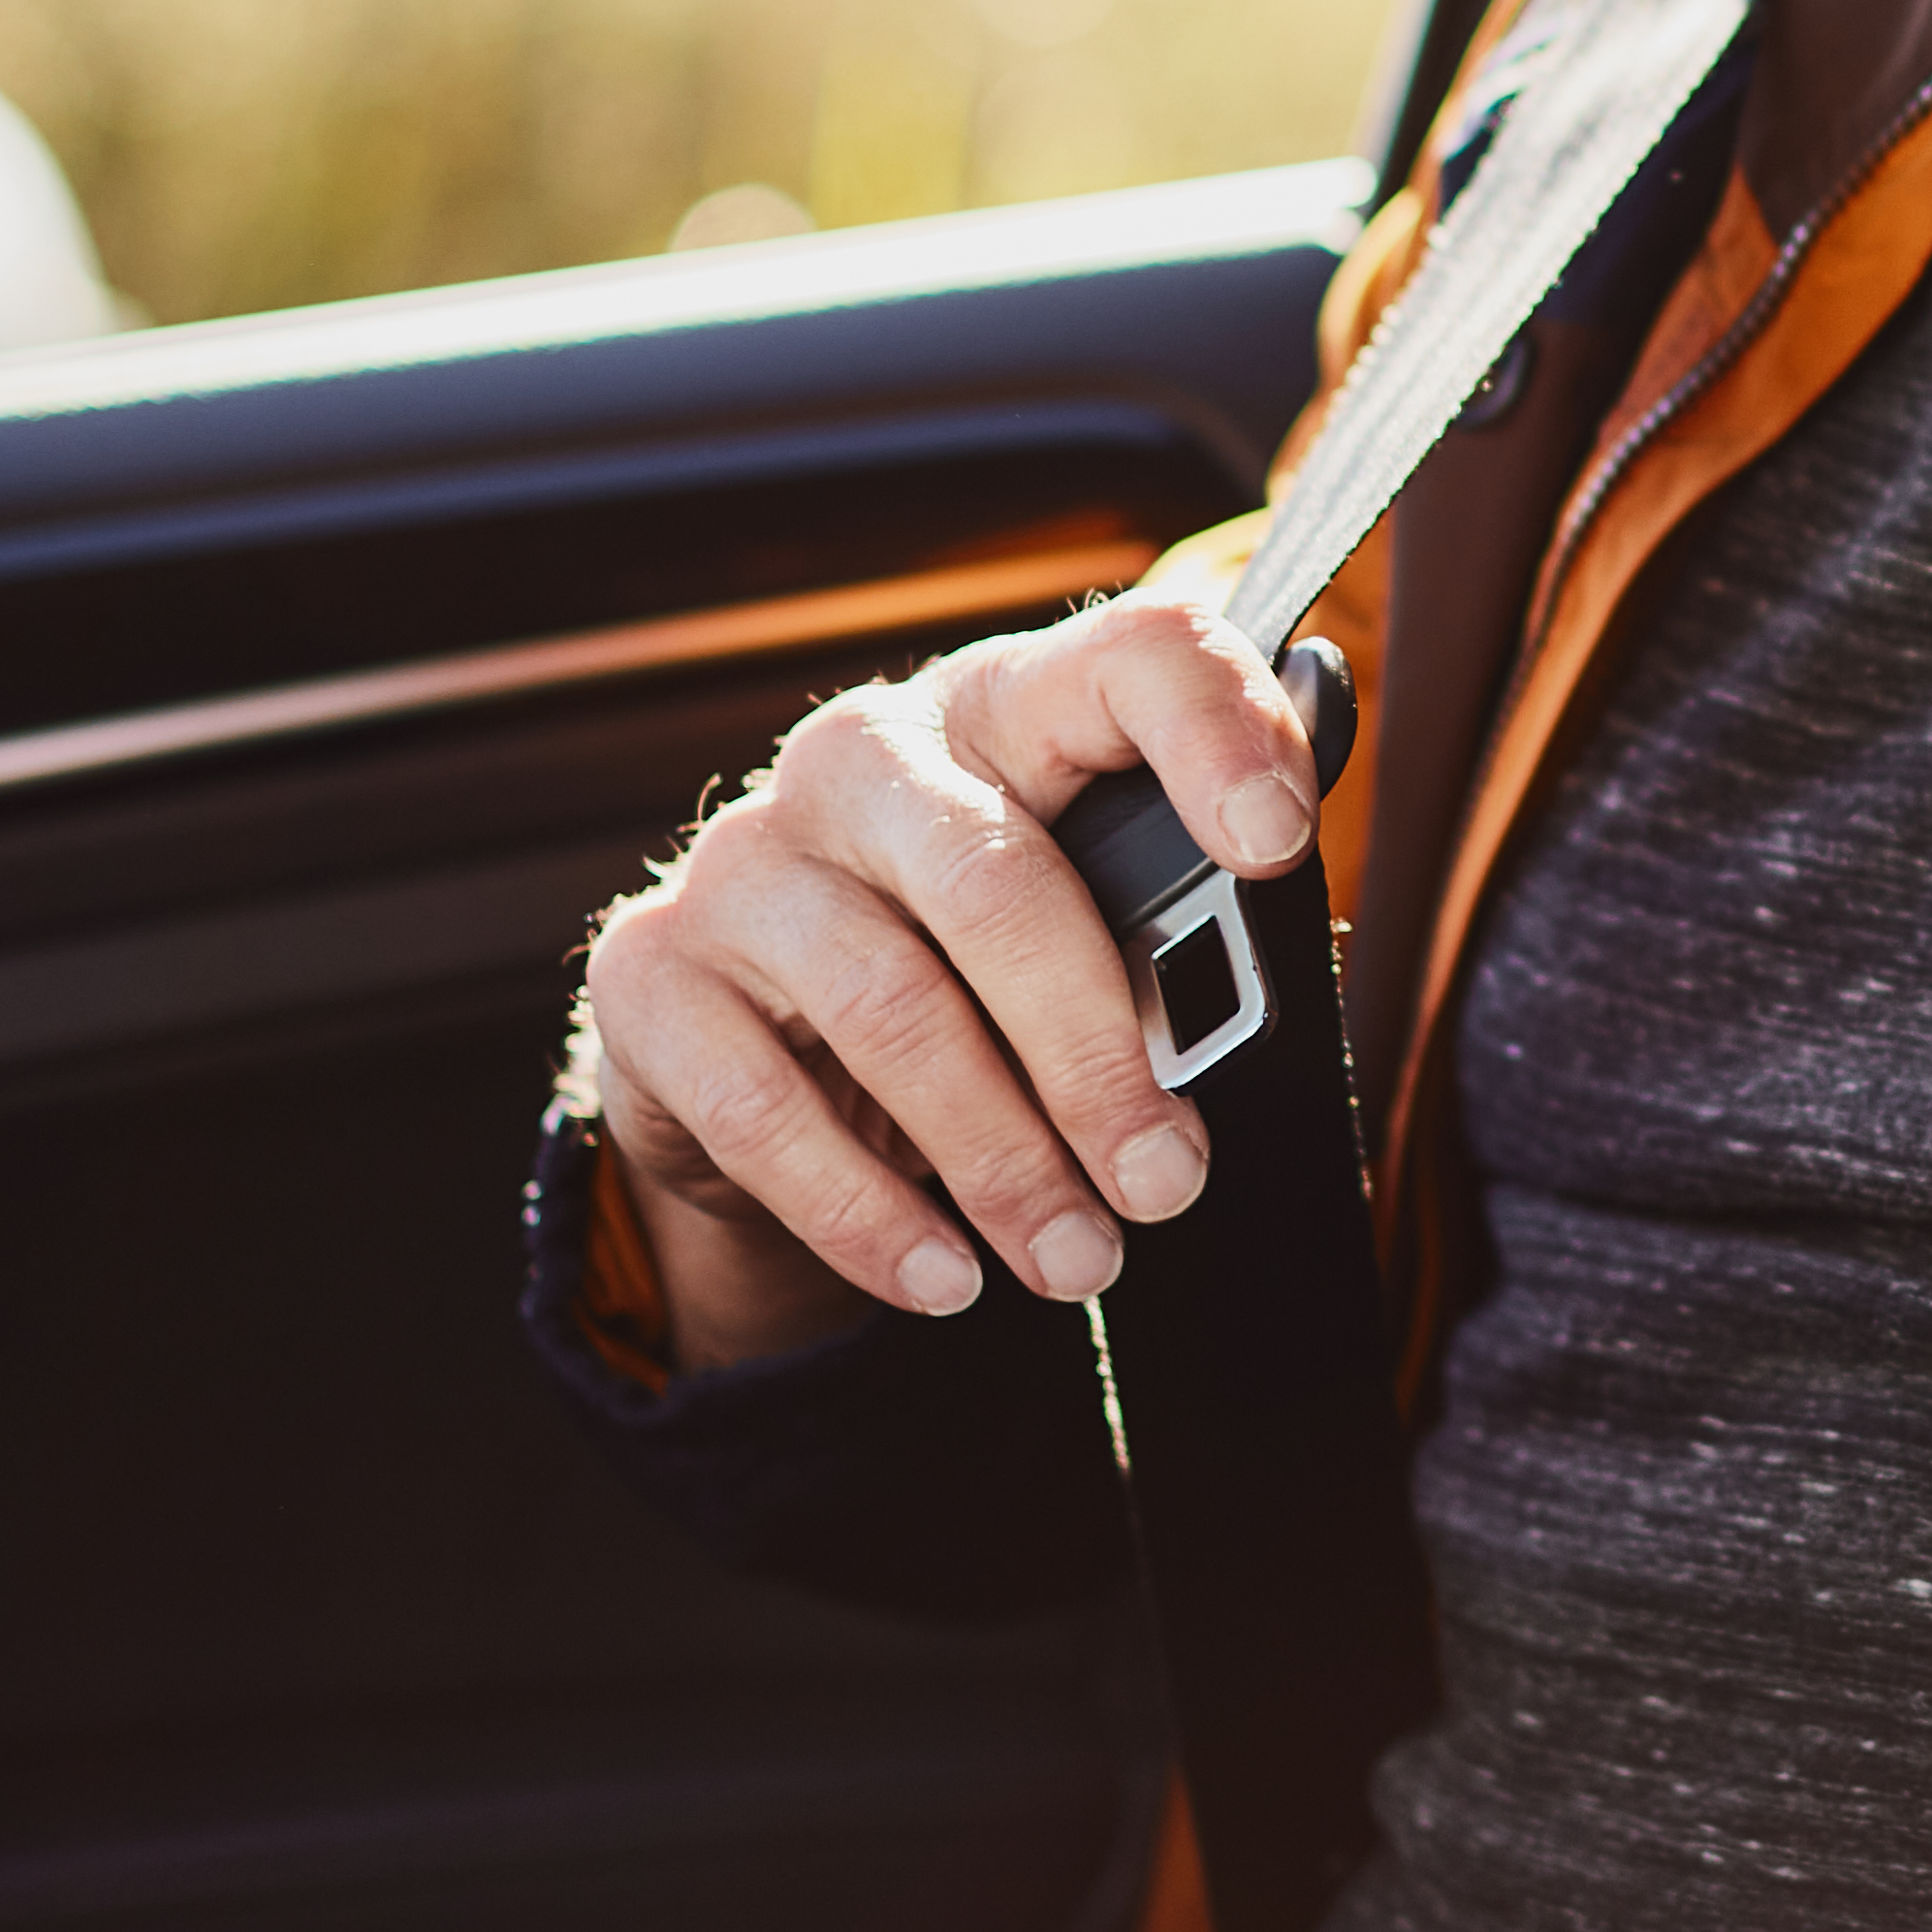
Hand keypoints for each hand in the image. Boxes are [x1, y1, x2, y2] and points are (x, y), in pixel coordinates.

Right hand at [575, 588, 1330, 1369]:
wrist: (764, 1051)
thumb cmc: (972, 977)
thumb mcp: (1077, 932)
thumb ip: (1164, 939)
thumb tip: (1230, 1017)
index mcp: (1006, 711)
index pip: (1128, 655)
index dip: (1212, 730)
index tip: (1280, 846)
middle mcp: (862, 759)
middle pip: (996, 884)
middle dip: (1095, 1055)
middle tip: (1166, 1179)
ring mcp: (744, 861)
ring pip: (888, 1012)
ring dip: (998, 1160)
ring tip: (1078, 1258)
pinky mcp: (651, 973)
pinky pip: (763, 1110)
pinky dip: (867, 1214)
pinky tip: (944, 1276)